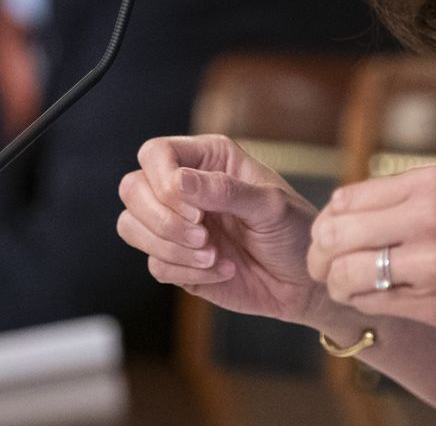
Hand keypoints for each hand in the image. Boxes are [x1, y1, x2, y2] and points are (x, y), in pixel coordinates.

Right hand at [117, 134, 323, 324]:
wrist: (303, 282)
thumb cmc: (294, 232)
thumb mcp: (270, 206)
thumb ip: (225, 190)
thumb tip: (177, 182)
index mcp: (208, 159)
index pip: (156, 153)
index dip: (163, 180)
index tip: (196, 211)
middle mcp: (185, 188)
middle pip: (132, 188)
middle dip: (162, 219)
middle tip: (203, 235)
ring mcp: (177, 225)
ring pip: (131, 226)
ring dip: (169, 246)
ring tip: (213, 255)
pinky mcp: (176, 261)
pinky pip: (155, 264)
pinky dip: (186, 270)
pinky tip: (222, 270)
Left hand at [306, 164, 435, 345]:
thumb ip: (406, 202)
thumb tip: (342, 214)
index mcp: (430, 182)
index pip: (344, 198)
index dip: (328, 224)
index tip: (333, 240)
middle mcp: (427, 214)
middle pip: (334, 232)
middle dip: (321, 256)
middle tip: (327, 270)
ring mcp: (431, 260)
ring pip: (345, 271)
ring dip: (339, 286)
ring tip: (352, 289)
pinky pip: (371, 303)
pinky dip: (364, 305)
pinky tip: (381, 302)